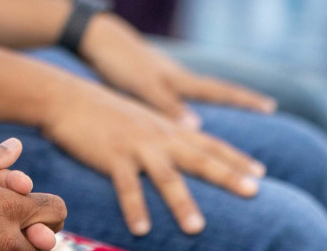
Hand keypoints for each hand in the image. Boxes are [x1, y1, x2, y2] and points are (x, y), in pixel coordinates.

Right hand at [0, 138, 65, 250]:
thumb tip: (16, 146)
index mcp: (10, 208)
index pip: (55, 211)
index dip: (50, 207)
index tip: (38, 206)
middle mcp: (8, 239)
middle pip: (46, 242)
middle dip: (39, 232)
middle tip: (27, 227)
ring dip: (20, 246)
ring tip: (2, 235)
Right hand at [39, 74, 263, 236]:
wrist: (66, 97)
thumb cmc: (102, 111)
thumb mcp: (140, 120)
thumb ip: (162, 134)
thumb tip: (182, 145)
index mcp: (166, 128)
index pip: (209, 143)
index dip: (235, 158)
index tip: (261, 173)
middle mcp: (158, 136)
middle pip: (199, 157)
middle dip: (228, 175)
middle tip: (254, 192)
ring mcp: (136, 146)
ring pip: (166, 176)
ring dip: (182, 202)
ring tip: (197, 228)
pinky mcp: (112, 155)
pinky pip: (126, 186)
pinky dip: (134, 208)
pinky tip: (141, 230)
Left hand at [79, 13, 274, 126]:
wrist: (93, 38)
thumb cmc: (117, 61)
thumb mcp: (142, 85)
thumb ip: (167, 106)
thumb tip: (198, 129)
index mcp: (178, 79)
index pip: (220, 90)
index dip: (245, 100)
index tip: (272, 105)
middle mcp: (176, 77)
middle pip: (215, 91)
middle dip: (240, 102)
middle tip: (268, 108)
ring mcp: (163, 76)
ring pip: (196, 94)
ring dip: (216, 105)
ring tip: (234, 116)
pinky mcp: (148, 79)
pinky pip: (177, 97)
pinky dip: (187, 107)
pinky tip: (186, 115)